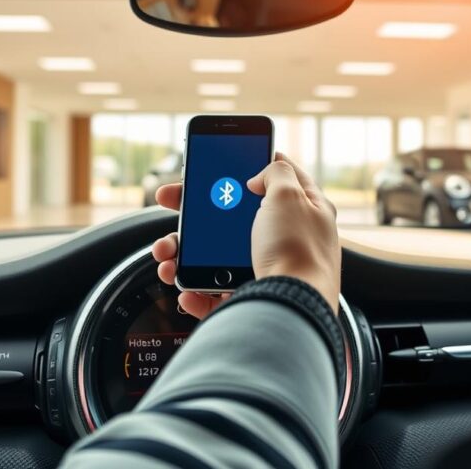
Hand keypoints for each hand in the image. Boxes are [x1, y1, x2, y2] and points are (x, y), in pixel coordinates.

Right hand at [151, 153, 340, 318]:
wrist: (295, 307)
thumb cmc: (297, 250)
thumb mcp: (289, 193)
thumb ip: (275, 172)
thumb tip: (258, 178)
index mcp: (304, 209)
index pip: (277, 177)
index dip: (248, 165)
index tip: (220, 162)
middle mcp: (288, 238)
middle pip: (233, 217)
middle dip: (195, 213)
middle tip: (171, 201)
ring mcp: (268, 269)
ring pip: (216, 256)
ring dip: (183, 253)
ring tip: (166, 256)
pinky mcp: (252, 297)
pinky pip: (214, 293)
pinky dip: (195, 290)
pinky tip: (186, 287)